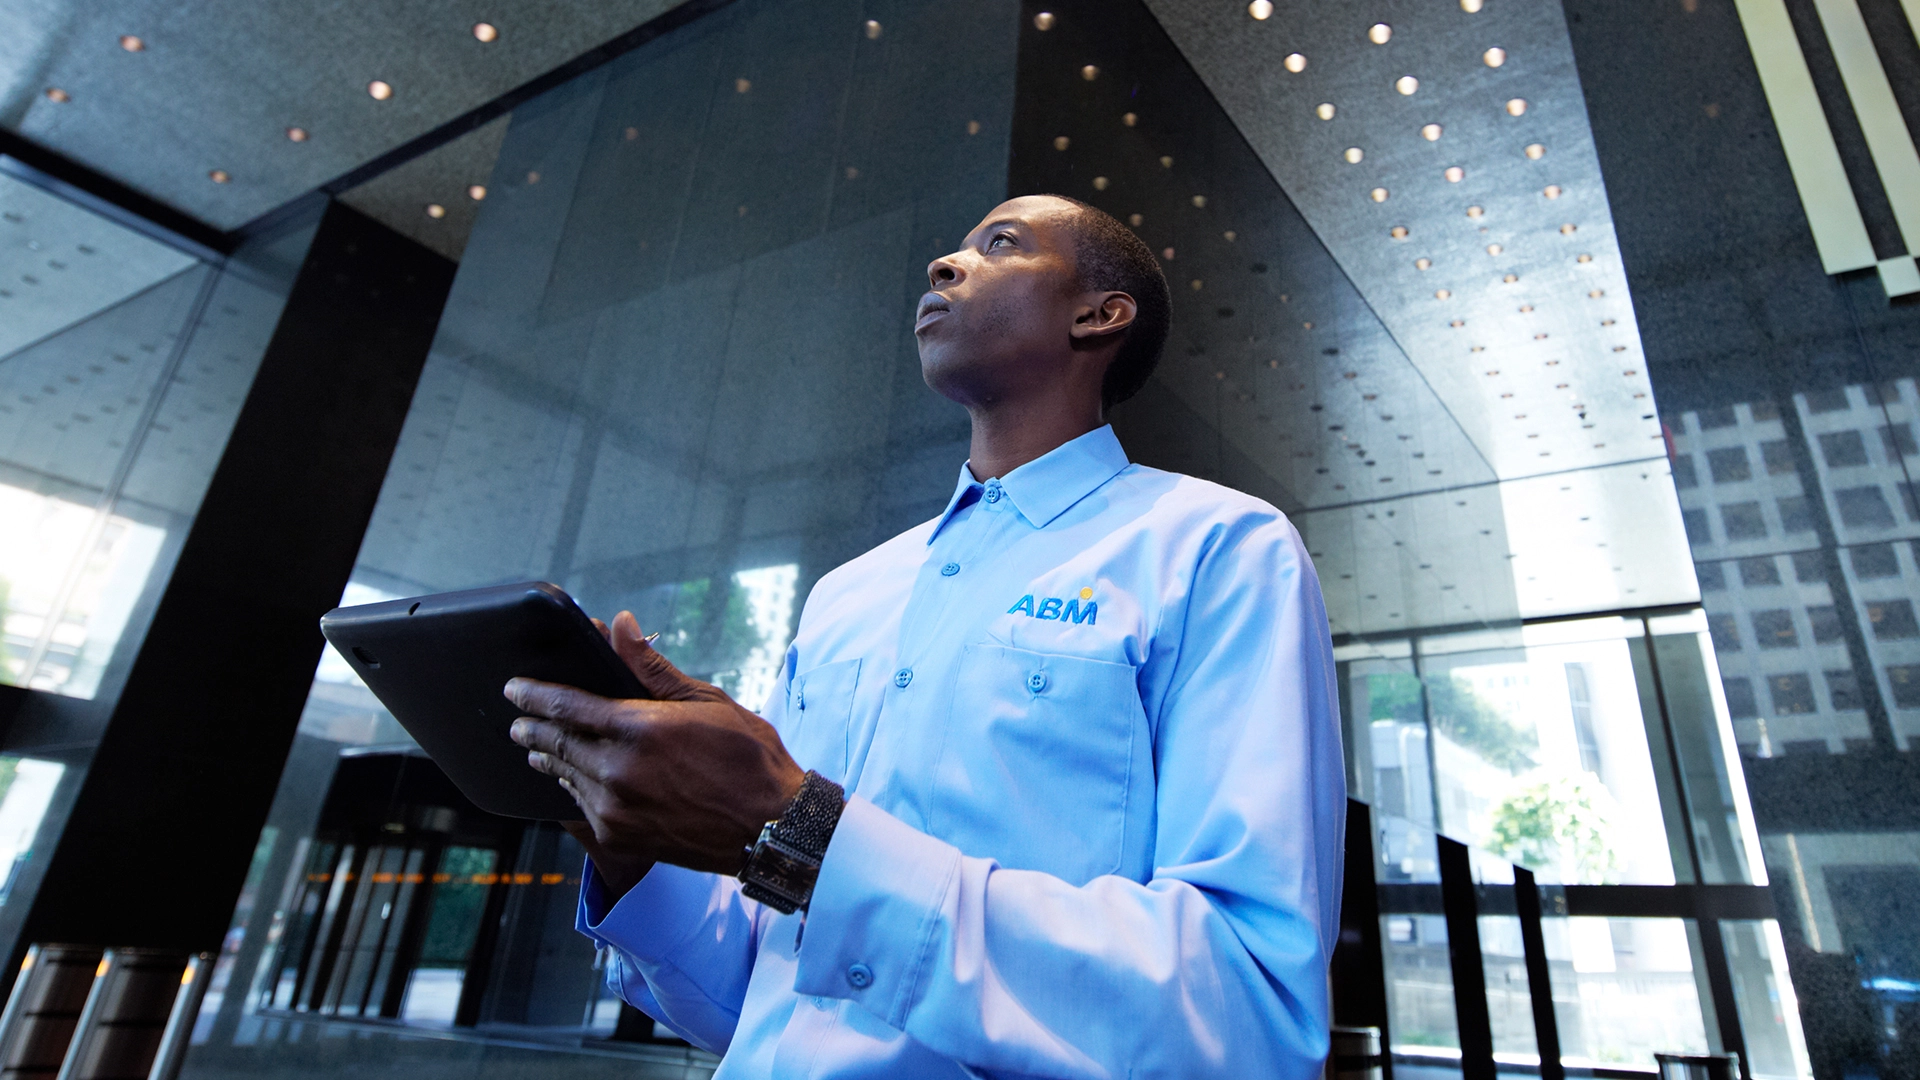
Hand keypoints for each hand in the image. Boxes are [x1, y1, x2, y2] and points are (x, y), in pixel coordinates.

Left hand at [506, 611, 804, 900]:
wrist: (772, 827)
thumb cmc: (749, 758)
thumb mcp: (706, 700)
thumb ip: (653, 668)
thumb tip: (620, 626)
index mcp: (639, 728)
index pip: (567, 706)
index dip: (534, 695)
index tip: (515, 689)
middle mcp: (619, 770)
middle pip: (556, 744)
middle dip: (532, 730)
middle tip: (517, 722)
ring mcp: (616, 809)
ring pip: (565, 778)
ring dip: (548, 760)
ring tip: (536, 751)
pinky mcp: (621, 838)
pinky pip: (580, 808)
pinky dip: (571, 790)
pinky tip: (571, 783)